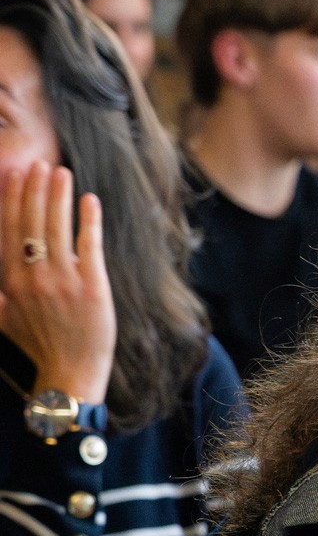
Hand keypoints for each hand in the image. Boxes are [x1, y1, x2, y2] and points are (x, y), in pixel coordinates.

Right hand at [0, 163, 115, 402]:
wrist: (69, 373)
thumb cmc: (41, 345)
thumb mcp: (5, 319)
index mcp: (10, 281)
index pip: (8, 230)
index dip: (11, 200)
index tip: (14, 175)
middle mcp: (32, 277)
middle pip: (30, 222)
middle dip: (33, 189)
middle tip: (39, 163)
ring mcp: (62, 280)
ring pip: (57, 227)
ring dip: (58, 196)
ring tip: (61, 171)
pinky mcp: (92, 286)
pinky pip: (88, 245)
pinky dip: (88, 220)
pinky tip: (89, 199)